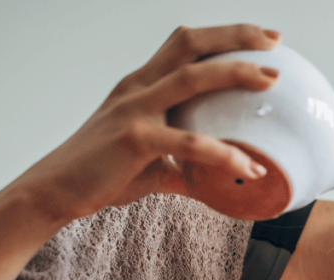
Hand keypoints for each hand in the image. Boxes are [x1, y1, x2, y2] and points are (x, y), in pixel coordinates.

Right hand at [13, 24, 282, 226]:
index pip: (184, 45)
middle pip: (191, 45)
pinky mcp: (135, 139)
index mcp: (142, 85)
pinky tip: (250, 167)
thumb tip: (217, 183)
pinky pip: (190, 143)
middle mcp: (139, 87)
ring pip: (191, 79)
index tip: (263, 39)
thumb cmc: (104, 175)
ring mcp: (135, 109)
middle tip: (276, 43)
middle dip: (235, 37)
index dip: (223, 35)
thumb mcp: (152, 165)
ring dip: (235, 74)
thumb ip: (186, 168)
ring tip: (271, 82)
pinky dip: (225, 153)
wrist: (58, 190)